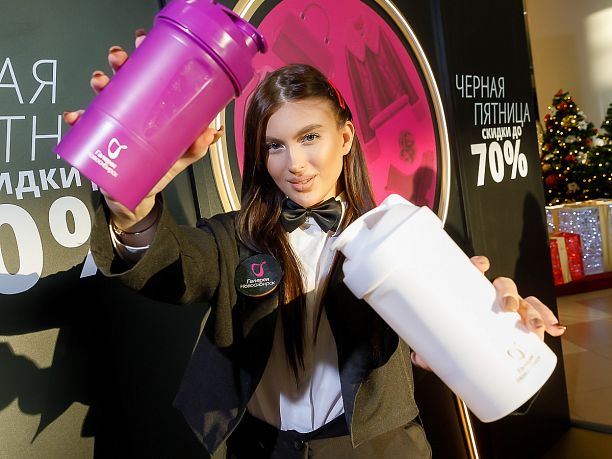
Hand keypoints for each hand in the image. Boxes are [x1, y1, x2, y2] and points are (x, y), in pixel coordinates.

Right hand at [62, 30, 223, 229]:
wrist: (137, 198)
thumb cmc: (159, 171)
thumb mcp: (180, 159)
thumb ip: (195, 147)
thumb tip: (211, 133)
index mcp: (153, 108)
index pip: (150, 75)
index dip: (146, 55)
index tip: (143, 41)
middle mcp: (132, 110)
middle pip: (125, 78)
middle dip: (120, 63)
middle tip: (120, 59)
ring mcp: (114, 122)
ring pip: (104, 95)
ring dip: (100, 83)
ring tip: (100, 82)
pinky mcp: (99, 139)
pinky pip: (85, 125)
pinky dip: (78, 118)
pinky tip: (75, 116)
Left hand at [410, 255, 565, 371]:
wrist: (467, 357)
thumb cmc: (452, 340)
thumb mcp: (439, 344)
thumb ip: (429, 352)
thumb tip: (421, 359)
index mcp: (469, 293)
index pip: (473, 271)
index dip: (477, 265)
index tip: (480, 265)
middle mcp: (491, 298)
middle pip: (503, 285)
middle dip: (508, 291)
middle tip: (506, 305)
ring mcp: (508, 310)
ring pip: (523, 300)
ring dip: (532, 309)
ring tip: (533, 324)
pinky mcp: (521, 324)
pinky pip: (537, 316)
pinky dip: (547, 320)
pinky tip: (554, 328)